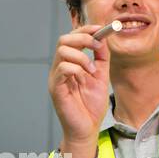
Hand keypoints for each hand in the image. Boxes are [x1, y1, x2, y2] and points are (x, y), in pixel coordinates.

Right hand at [49, 23, 111, 143]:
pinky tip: (86, 78)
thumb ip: (102, 57)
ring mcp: (56, 77)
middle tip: (97, 46)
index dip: (86, 29)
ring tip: (92, 71)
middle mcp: (60, 68)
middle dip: (83, 37)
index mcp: (70, 64)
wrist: (87, 129)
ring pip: (62, 51)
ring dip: (82, 56)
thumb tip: (103, 38)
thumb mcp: (102, 76)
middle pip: (63, 39)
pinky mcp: (55, 88)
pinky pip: (62, 67)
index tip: (101, 28)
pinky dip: (77, 68)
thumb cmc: (91, 106)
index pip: (72, 37)